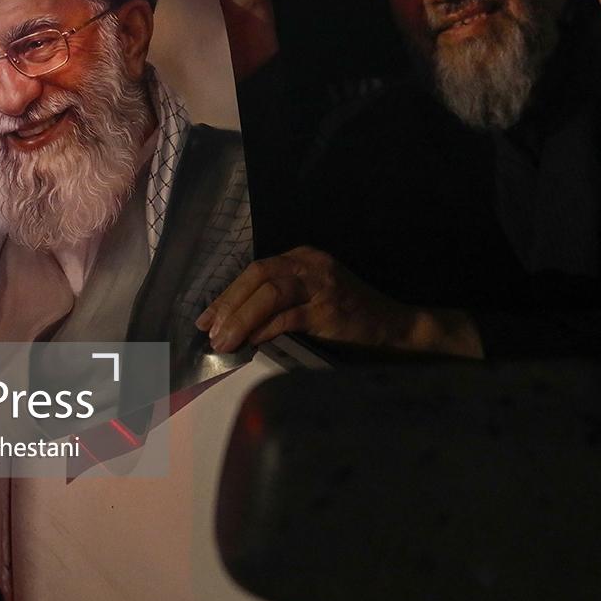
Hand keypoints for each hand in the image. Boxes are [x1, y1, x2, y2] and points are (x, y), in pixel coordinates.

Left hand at [196, 245, 482, 356]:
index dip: (227, 294)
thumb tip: (235, 321)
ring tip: (224, 342)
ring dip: (240, 318)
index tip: (206, 319)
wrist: (394, 327)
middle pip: (258, 275)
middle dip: (228, 304)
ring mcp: (321, 284)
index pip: (256, 270)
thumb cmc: (350, 317)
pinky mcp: (328, 308)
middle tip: (210, 331)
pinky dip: (264, 329)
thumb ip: (280, 300)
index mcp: (303, 257)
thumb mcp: (312, 297)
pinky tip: (251, 343)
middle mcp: (311, 264)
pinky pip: (286, 317)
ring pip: (269, 294)